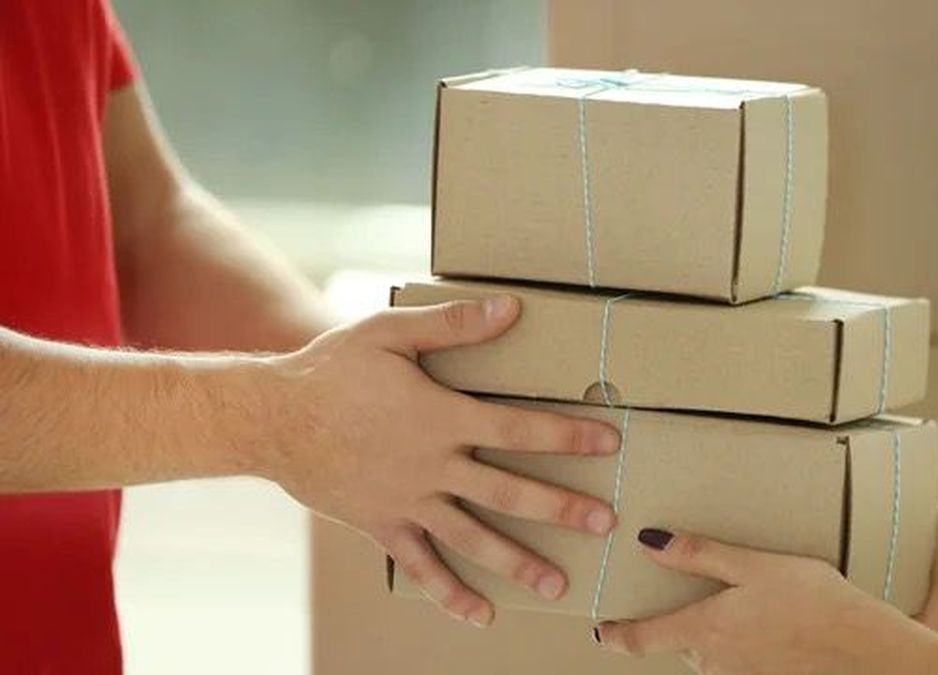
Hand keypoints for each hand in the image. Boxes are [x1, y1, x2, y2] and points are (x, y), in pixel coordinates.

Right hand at [255, 295, 620, 626]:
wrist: (270, 418)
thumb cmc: (331, 369)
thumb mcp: (391, 334)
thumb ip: (453, 326)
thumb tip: (511, 309)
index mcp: (442, 418)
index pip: (520, 429)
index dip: (568, 436)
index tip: (609, 442)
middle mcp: (433, 466)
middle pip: (510, 493)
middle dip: (561, 509)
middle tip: (604, 524)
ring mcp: (409, 502)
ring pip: (474, 539)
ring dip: (518, 562)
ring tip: (558, 584)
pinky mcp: (382, 525)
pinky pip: (422, 565)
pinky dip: (450, 593)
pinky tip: (479, 613)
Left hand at [595, 529, 937, 674]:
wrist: (870, 652)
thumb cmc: (817, 602)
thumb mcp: (755, 567)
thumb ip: (700, 556)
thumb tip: (650, 542)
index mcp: (706, 630)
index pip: (643, 638)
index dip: (617, 634)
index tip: (602, 629)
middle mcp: (716, 662)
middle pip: (679, 643)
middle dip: (676, 621)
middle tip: (685, 591)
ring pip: (710, 653)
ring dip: (712, 631)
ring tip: (736, 600)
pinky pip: (738, 661)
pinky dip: (740, 642)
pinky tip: (766, 621)